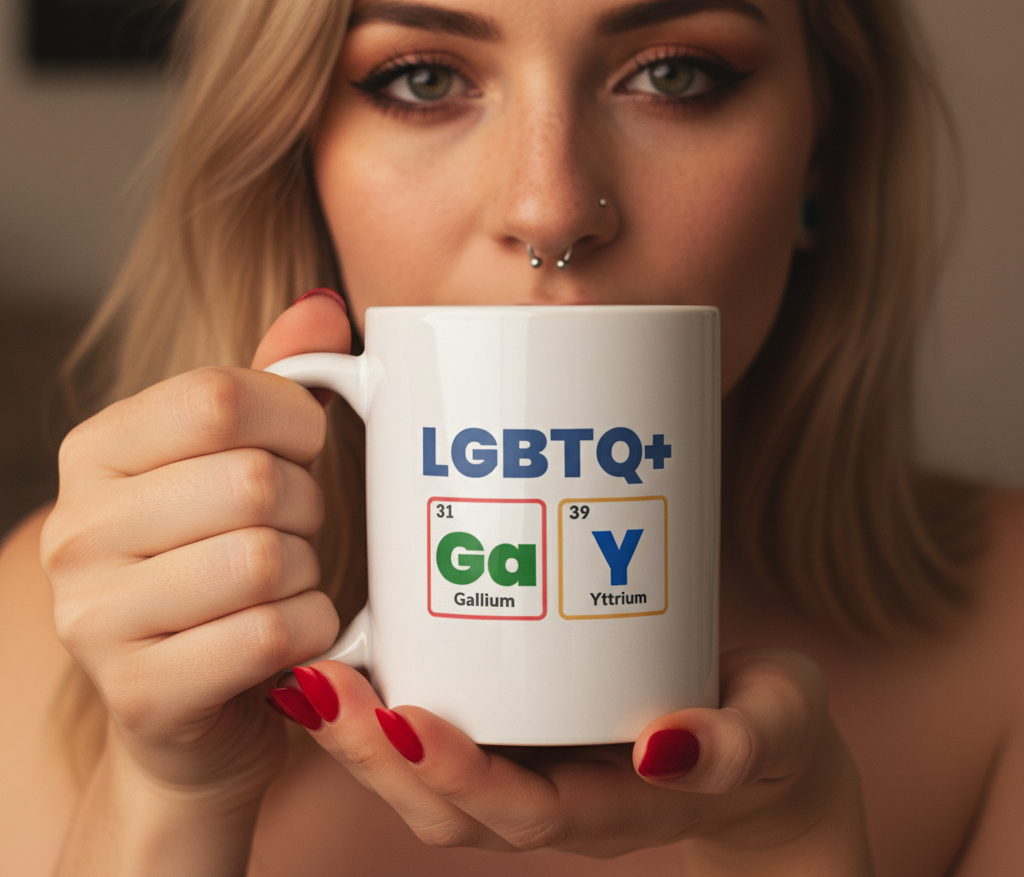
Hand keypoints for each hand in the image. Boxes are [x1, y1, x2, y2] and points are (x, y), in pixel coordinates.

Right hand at [41, 291, 349, 800]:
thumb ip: (275, 379)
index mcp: (97, 451)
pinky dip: (313, 628)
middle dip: (307, 506)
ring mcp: (95, 619)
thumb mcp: (241, 458)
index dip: (294, 421)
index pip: (219, 397)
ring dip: (307, 571)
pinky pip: (273, 633)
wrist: (195, 700)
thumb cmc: (225, 557)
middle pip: (253, 481)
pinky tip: (293, 633)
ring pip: (266, 559)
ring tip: (285, 582)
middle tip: (295, 528)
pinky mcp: (140, 693)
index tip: (305, 448)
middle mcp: (77, 530)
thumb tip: (323, 308)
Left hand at [275, 647, 872, 870]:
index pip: (525, 815)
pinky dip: (381, 709)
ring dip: (362, 736)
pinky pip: (437, 735)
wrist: (756, 730)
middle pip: (450, 808)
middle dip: (378, 758)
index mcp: (616, 807)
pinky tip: (346, 658)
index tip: (407, 725)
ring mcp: (532, 764)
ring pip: (428, 779)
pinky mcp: (519, 724)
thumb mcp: (776, 725)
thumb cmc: (767, 724)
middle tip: (325, 688)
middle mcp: (558, 797)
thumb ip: (739, 741)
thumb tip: (668, 747)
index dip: (463, 779)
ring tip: (314, 677)